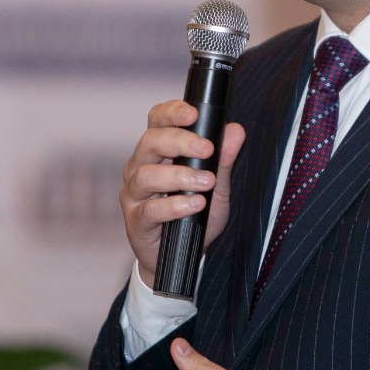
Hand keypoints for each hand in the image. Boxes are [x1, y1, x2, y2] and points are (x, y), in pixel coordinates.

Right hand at [120, 102, 245, 284]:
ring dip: (179, 176)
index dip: (171, 112)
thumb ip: (223, 159)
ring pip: (146, 174)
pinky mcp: (135, 220)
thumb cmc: (196, 215)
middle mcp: (140, 167)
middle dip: (179, 141)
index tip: (193, 113)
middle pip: (150, 141)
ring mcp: (134, 194)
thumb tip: (235, 131)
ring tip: (206, 182)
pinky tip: (194, 205)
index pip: (157, 121)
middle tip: (206, 149)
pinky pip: (150, 209)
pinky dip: (175, 206)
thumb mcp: (217, 187)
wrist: (183, 256)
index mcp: (157, 152)